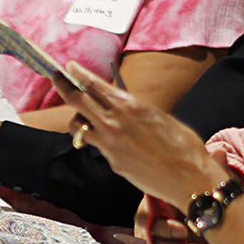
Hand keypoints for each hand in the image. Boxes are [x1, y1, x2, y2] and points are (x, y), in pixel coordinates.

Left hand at [63, 63, 224, 205]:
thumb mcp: (158, 116)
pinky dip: (97, 139)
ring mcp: (110, 144)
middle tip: (55, 78)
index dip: (77, 73)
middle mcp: (115, 122)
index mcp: (129, 105)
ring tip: (84, 118)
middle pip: (76, 101)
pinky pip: (96, 145)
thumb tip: (120, 105)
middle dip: (62, 86)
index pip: (94, 84)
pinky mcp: (112, 161)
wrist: (188, 177)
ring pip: (78, 125)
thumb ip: (134, 109)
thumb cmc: (182, 145)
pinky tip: (110, 141)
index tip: (68, 66)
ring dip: (77, 118)